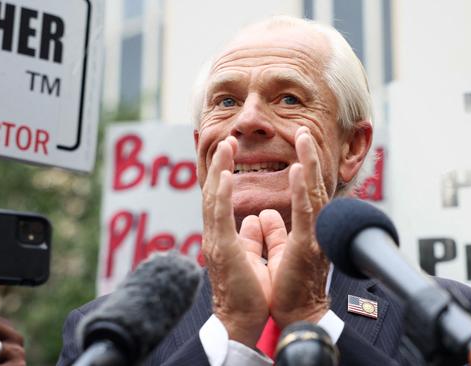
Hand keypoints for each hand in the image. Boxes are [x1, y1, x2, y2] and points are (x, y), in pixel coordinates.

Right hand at [201, 136, 269, 345]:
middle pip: (214, 192)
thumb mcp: (253, 256)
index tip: (228, 150)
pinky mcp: (223, 251)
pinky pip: (220, 218)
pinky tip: (224, 176)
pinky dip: (221, 194)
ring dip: (218, 169)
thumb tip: (257, 219)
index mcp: (224, 236)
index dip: (222, 172)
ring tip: (225, 146)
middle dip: (218, 163)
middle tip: (226, 139)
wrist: (245, 321)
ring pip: (213, 198)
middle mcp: (216, 235)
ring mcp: (216, 242)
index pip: (221, 197)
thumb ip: (253, 236)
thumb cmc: (251, 292)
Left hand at [263, 126, 329, 327]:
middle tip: (302, 129)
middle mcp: (312, 229)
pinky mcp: (307, 247)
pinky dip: (303, 190)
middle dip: (308, 155)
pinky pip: (304, 213)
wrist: (296, 316)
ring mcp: (313, 237)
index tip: (297, 143)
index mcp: (304, 230)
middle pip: (311, 185)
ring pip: (312, 192)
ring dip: (308, 162)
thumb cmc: (288, 289)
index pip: (305, 191)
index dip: (303, 166)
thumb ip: (275, 232)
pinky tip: (301, 169)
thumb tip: (265, 215)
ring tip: (303, 137)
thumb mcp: (279, 254)